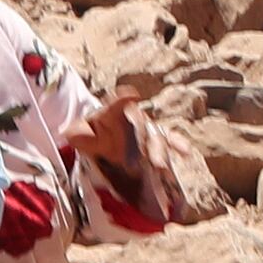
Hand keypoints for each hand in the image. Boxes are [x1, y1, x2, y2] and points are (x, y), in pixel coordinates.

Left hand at [61, 97, 168, 217]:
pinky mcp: (154, 139)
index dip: (123, 99)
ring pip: (156, 136)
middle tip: (150, 161)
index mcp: (111, 113)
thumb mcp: (76, 134)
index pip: (115, 105)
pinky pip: (168, 139)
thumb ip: (77, 134)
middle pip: (142, 127)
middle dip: (147, 143)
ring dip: (160, 151)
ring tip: (160, 167)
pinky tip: (186, 152)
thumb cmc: (88, 134)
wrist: (99, 138)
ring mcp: (145, 128)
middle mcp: (132, 117)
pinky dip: (178, 144)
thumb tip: (80, 135)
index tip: (134, 95)